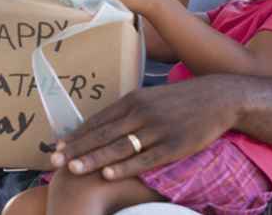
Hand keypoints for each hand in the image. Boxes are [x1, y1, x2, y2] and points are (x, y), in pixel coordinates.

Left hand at [50, 76, 239, 179]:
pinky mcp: (173, 145)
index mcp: (133, 99)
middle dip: (77, 147)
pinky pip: (145, 159)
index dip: (76, 134)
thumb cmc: (180, 100)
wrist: (217, 97)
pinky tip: (108, 174)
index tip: (57, 145)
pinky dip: (125, 167)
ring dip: (94, 158)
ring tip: (73, 168)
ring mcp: (157, 129)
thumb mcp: (151, 98)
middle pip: (103, 133)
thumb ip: (129, 111)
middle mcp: (141, 112)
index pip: (98, 120)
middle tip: (54, 159)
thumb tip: (104, 125)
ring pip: (119, 147)